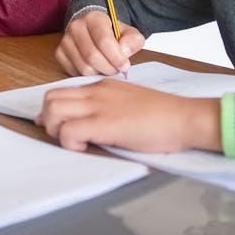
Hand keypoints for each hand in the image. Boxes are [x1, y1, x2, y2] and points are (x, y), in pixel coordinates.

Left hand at [36, 79, 221, 153]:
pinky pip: (69, 131)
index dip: (54, 112)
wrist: (185, 117)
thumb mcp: (128, 103)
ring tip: (76, 143)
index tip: (60, 127)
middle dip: (50, 121)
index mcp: (102, 86)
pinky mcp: (105, 123)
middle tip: (65, 137)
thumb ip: (107, 108)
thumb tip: (89, 125)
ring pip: (53, 111)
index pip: (62, 92)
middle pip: (50, 99)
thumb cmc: (163, 116)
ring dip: (56, 131)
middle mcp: (96, 92)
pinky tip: (87, 147)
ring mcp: (99, 106)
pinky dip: (70, 143)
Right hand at [56, 10, 144, 76]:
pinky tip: (95, 69)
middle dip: (108, 68)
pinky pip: (73, 72)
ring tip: (107, 68)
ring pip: (83, 67)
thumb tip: (124, 51)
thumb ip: (133, 40)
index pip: (103, 40)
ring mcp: (65, 40)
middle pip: (92, 56)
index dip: (116, 57)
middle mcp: (76, 27)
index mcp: (94, 18)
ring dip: (98, 73)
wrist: (92, 29)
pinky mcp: (59, 53)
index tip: (124, 65)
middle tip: (116, 69)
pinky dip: (87, 75)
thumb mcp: (129, 33)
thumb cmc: (111, 32)